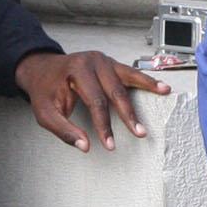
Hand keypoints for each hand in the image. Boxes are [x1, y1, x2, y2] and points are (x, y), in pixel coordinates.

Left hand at [15, 49, 171, 151]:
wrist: (42, 69)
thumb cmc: (45, 91)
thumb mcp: (44, 112)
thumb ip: (63, 130)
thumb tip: (85, 146)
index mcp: (76, 70)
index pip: (95, 101)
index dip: (104, 125)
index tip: (110, 144)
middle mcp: (93, 61)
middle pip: (115, 90)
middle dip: (128, 114)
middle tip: (139, 132)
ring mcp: (104, 60)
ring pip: (128, 77)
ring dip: (147, 86)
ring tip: (164, 92)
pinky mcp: (111, 64)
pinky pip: (131, 72)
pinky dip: (146, 80)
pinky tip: (161, 86)